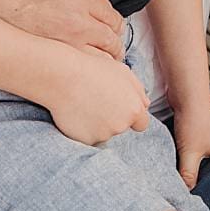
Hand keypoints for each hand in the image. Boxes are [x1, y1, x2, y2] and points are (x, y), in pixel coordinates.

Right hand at [0, 0, 125, 56]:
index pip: (113, 18)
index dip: (117, 24)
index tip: (116, 28)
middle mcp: (77, 24)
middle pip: (111, 41)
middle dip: (116, 45)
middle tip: (115, 48)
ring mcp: (64, 44)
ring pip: (99, 60)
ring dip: (105, 60)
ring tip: (105, 61)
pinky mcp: (51, 57)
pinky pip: (79, 68)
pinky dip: (87, 69)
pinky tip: (86, 68)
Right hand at [36, 46, 150, 146]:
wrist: (64, 77)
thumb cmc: (94, 69)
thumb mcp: (123, 72)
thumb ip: (138, 92)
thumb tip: (145, 106)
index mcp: (133, 109)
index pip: (142, 123)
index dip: (132, 116)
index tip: (122, 109)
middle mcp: (121, 125)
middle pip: (121, 127)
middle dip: (114, 118)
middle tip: (99, 100)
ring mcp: (103, 135)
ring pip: (104, 132)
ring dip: (98, 123)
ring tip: (85, 103)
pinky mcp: (86, 141)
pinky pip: (89, 137)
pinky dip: (85, 129)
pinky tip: (77, 113)